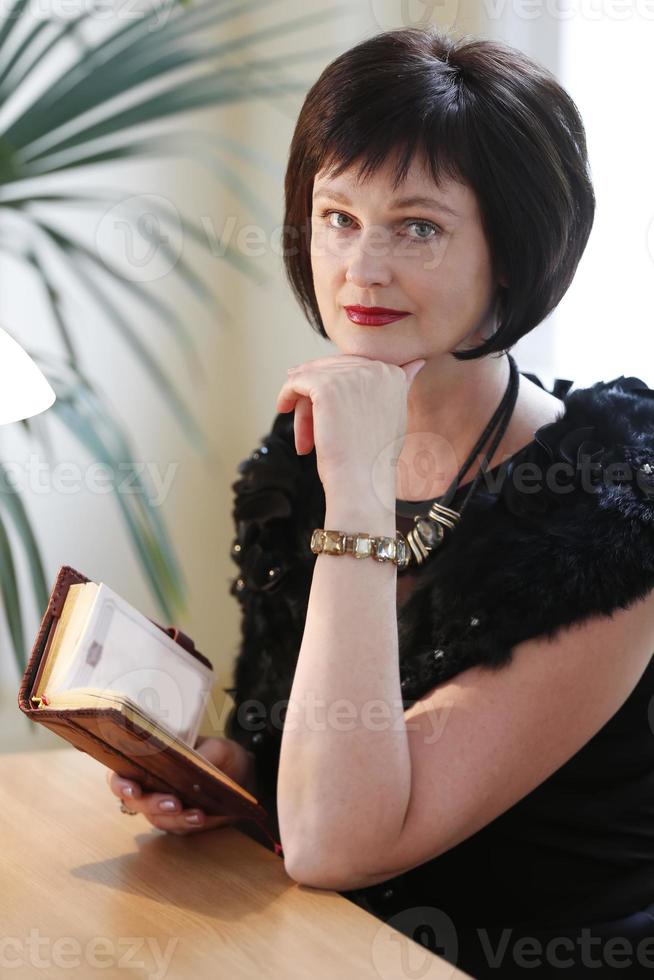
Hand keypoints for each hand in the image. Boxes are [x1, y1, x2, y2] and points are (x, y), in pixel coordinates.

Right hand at [106, 736, 256, 835]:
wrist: (245, 776)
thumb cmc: (223, 756)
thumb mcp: (217, 748)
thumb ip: (202, 756)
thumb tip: (189, 767)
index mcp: (150, 761)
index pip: (122, 773)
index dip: (120, 783)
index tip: (132, 790)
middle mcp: (151, 786)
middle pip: (136, 801)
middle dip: (151, 803)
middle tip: (173, 802)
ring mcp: (164, 807)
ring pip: (157, 818)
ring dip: (175, 817)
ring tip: (197, 813)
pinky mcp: (180, 822)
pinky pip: (178, 827)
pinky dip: (189, 824)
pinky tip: (203, 817)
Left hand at [275, 355, 425, 493]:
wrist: (363, 483)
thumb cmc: (373, 457)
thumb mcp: (395, 414)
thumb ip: (401, 385)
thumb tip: (418, 362)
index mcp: (393, 373)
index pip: (352, 367)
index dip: (333, 385)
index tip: (321, 404)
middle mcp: (375, 368)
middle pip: (331, 371)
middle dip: (316, 397)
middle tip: (307, 423)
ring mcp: (351, 376)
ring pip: (313, 378)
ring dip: (303, 406)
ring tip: (304, 434)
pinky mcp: (326, 386)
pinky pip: (297, 382)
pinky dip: (286, 394)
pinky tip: (282, 408)